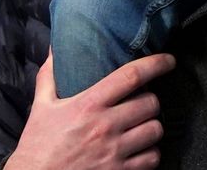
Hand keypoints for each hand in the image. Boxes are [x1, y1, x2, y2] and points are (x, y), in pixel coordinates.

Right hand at [7, 51, 173, 169]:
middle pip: (150, 103)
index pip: (132, 76)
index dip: (156, 64)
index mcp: (89, 104)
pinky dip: (151, 154)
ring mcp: (114, 153)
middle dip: (150, 101)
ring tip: (143, 126)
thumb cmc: (38, 146)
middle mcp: (105, 126)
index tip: (168, 60)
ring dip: (152, 127)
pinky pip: (151, 159)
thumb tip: (55, 48)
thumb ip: (50, 75)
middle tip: (143, 103)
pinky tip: (141, 151)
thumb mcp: (41, 107)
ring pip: (154, 131)